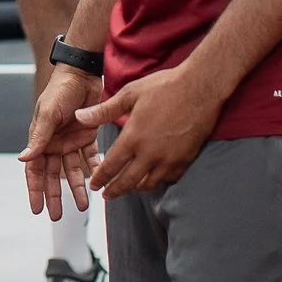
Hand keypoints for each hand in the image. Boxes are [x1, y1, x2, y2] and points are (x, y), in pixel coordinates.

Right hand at [19, 63, 102, 219]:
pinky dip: (94, 169)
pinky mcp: (88, 136)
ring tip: (84, 205)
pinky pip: (91, 158)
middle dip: (55, 195)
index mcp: (41, 139)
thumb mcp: (48, 114)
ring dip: (78, 187)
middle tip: (57, 216)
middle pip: (53, 175)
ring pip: (73, 170)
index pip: (35, 170)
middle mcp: (55, 143)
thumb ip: (39, 138)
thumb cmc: (60, 90)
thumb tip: (23, 159)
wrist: (82, 73)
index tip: (36, 209)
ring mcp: (71, 140)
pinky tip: (99, 181)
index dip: (35, 190)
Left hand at [79, 63, 223, 198]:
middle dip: (115, 190)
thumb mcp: (130, 94)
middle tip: (107, 195)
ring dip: (136, 188)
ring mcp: (169, 159)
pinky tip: (153, 177)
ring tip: (128, 187)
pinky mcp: (185, 159)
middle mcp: (150, 153)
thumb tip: (80, 117)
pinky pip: (168, 178)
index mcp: (133, 138)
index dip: (101, 178)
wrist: (201, 87)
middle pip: (129, 182)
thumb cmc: (165, 87)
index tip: (95, 185)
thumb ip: (104, 111)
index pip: (111, 166)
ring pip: (149, 184)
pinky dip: (158, 181)